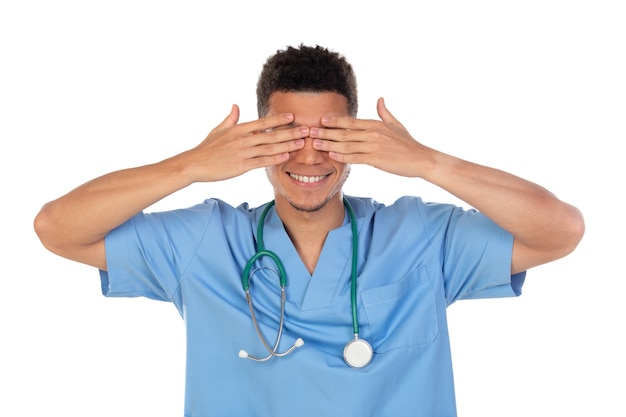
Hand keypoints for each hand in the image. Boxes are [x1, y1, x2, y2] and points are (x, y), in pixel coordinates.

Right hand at [182, 105, 307, 181]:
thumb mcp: (219, 129)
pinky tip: (286, 156)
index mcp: (239, 129)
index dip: (279, 119)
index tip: (293, 116)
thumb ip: (231, 118)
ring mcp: (243, 152)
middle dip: (290, 132)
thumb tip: (235, 105)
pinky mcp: (242, 166)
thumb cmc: (207, 147)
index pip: (263, 122)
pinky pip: (262, 162)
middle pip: (271, 135)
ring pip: (270, 148)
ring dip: (288, 145)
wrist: (195, 164)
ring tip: (302, 143)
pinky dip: (275, 159)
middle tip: (306, 129)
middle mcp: (243, 139)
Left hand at [310, 98, 429, 177]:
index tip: (321, 119)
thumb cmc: (408, 144)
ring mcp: (374, 146)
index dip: (335, 120)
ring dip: (330, 144)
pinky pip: (356, 158)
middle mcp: (373, 133)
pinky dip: (343, 156)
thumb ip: (384, 112)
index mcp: (376, 124)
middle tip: (309, 131)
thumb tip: (380, 99)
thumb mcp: (396, 124)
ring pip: (347, 145)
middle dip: (326, 132)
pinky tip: (332, 156)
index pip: (351, 121)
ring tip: (315, 144)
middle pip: (345, 132)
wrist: (421, 159)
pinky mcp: (377, 159)